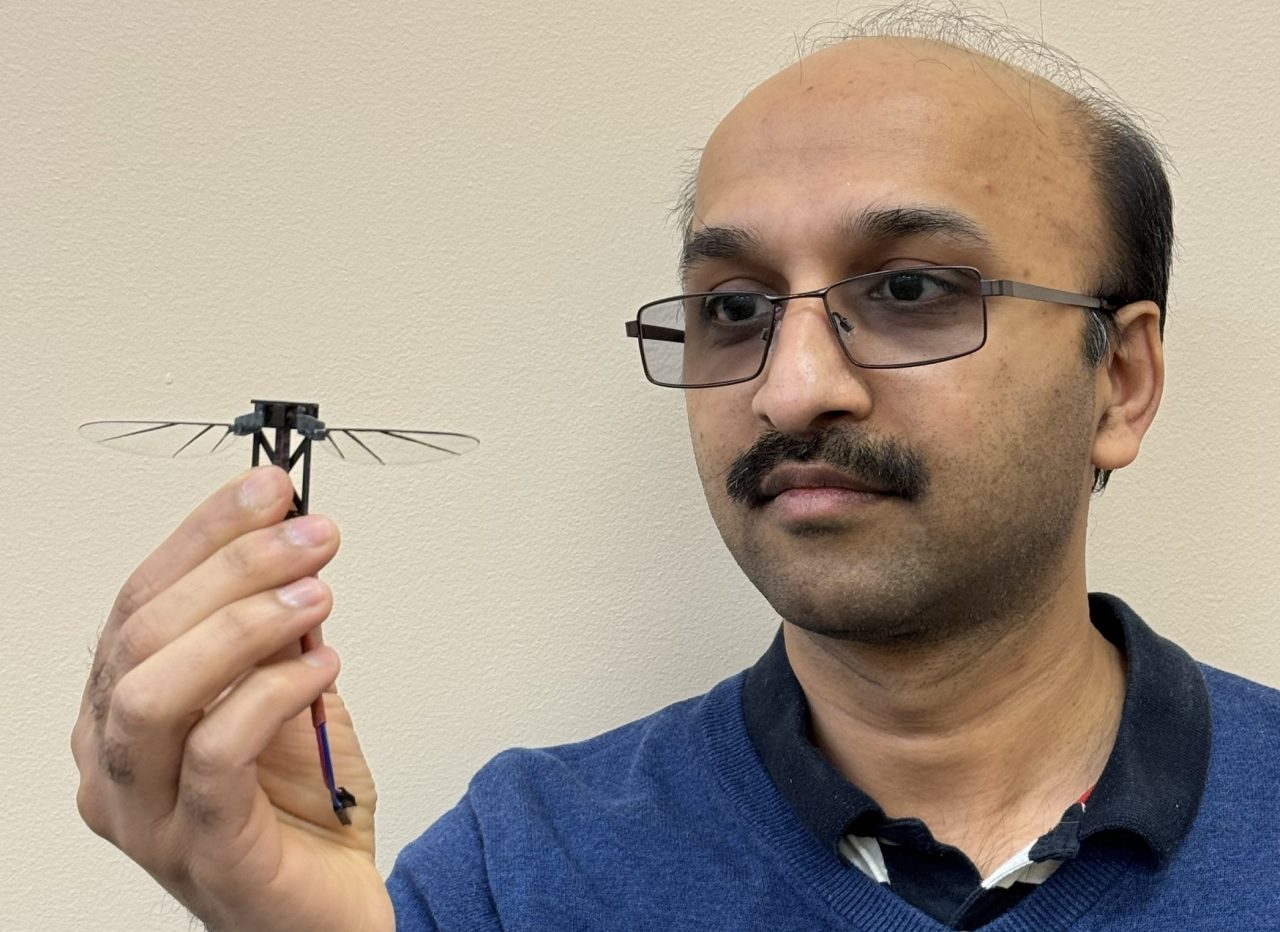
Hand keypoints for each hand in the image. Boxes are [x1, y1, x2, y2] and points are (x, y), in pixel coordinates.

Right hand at [72, 466, 394, 931]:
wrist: (327, 914)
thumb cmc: (298, 812)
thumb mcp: (287, 700)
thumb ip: (277, 637)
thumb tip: (292, 547)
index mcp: (119, 717)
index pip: (139, 603)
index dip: (201, 534)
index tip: (267, 487)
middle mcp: (113, 765)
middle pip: (139, 637)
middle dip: (229, 566)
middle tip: (310, 533)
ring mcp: (149, 815)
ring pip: (153, 692)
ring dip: (242, 622)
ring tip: (317, 592)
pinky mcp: (203, 851)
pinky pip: (216, 755)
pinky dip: (271, 692)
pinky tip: (323, 664)